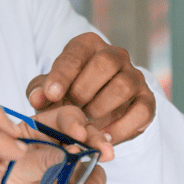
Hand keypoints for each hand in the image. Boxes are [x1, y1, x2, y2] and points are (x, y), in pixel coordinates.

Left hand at [0, 105, 106, 183]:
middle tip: (102, 153)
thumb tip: (71, 151)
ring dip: (92, 181)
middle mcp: (54, 158)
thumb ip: (38, 161)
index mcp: (36, 137)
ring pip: (94, 175)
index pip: (64, 120)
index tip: (79, 133)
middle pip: (88, 144)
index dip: (75, 123)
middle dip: (98, 146)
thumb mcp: (6, 171)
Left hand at [26, 32, 155, 143]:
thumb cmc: (68, 92)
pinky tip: (103, 136)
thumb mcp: (49, 88)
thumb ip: (39, 90)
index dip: (62, 75)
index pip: (76, 53)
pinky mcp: (147, 100)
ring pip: (123, 85)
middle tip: (71, 109)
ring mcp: (134, 77)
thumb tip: (37, 99)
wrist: (95, 111)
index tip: (50, 95)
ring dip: (101, 107)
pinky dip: (122, 127)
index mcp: (88, 46)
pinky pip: (141, 111)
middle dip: (83, 89)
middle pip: (105, 63)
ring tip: (86, 123)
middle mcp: (115, 55)